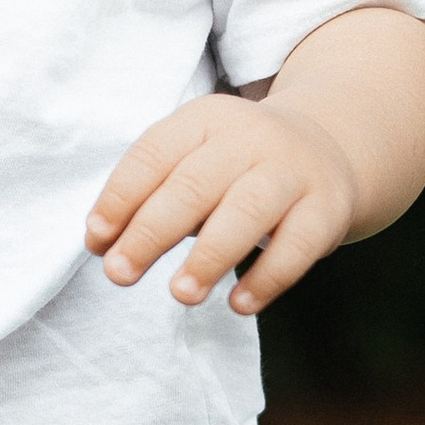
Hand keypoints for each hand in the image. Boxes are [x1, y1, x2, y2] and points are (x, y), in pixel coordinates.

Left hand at [86, 96, 358, 315]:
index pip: (154, 154)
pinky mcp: (327, 207)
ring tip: (181, 294)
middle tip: (119, 275)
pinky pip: (298, 245)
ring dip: (209, 257)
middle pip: (194, 185)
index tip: (96, 239)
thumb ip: (149, 198)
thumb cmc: (236, 167)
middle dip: (151, 233)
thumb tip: (101, 245)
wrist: (329, 144)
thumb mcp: (194, 162)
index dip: (120, 197)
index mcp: (205, 120)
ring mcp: (292, 170)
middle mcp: (250, 138)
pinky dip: (267, 278)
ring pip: (247, 212)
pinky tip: (239, 304)